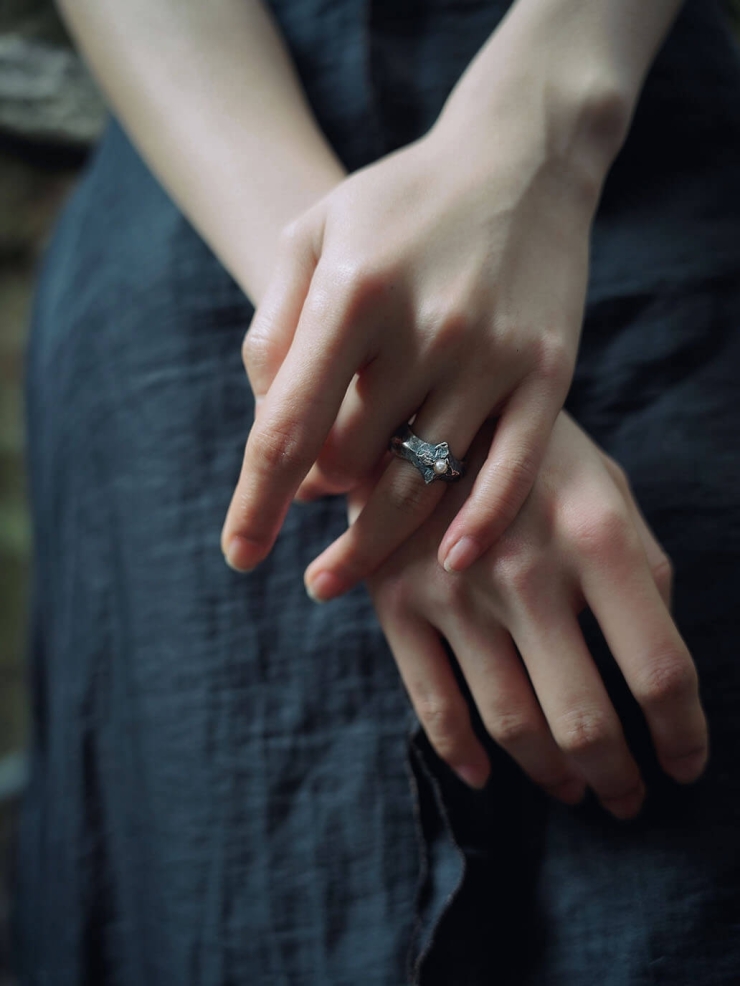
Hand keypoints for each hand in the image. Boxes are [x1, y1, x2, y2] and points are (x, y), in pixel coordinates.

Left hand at [221, 77, 610, 586]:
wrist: (520, 157)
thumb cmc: (397, 204)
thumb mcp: (311, 235)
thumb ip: (273, 329)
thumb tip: (270, 431)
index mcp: (353, 292)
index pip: (288, 429)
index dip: (256, 503)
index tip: (239, 554)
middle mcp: (425, 328)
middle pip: (351, 462)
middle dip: (320, 492)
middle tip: (315, 497)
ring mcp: (493, 355)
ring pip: (422, 483)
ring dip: (375, 536)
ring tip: (340, 570)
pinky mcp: (547, 373)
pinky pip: (511, 472)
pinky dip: (479, 526)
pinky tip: (448, 563)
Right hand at [363, 411, 707, 819]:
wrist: (418, 403)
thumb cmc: (531, 449)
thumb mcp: (605, 483)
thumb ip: (643, 565)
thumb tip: (655, 662)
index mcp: (596, 536)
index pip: (659, 668)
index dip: (683, 735)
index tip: (684, 764)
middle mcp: (526, 571)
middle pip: (584, 718)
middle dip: (616, 777)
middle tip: (627, 798)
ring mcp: (454, 591)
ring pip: (511, 723)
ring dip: (550, 775)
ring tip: (572, 788)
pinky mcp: (396, 602)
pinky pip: (433, 704)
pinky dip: (462, 754)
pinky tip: (487, 773)